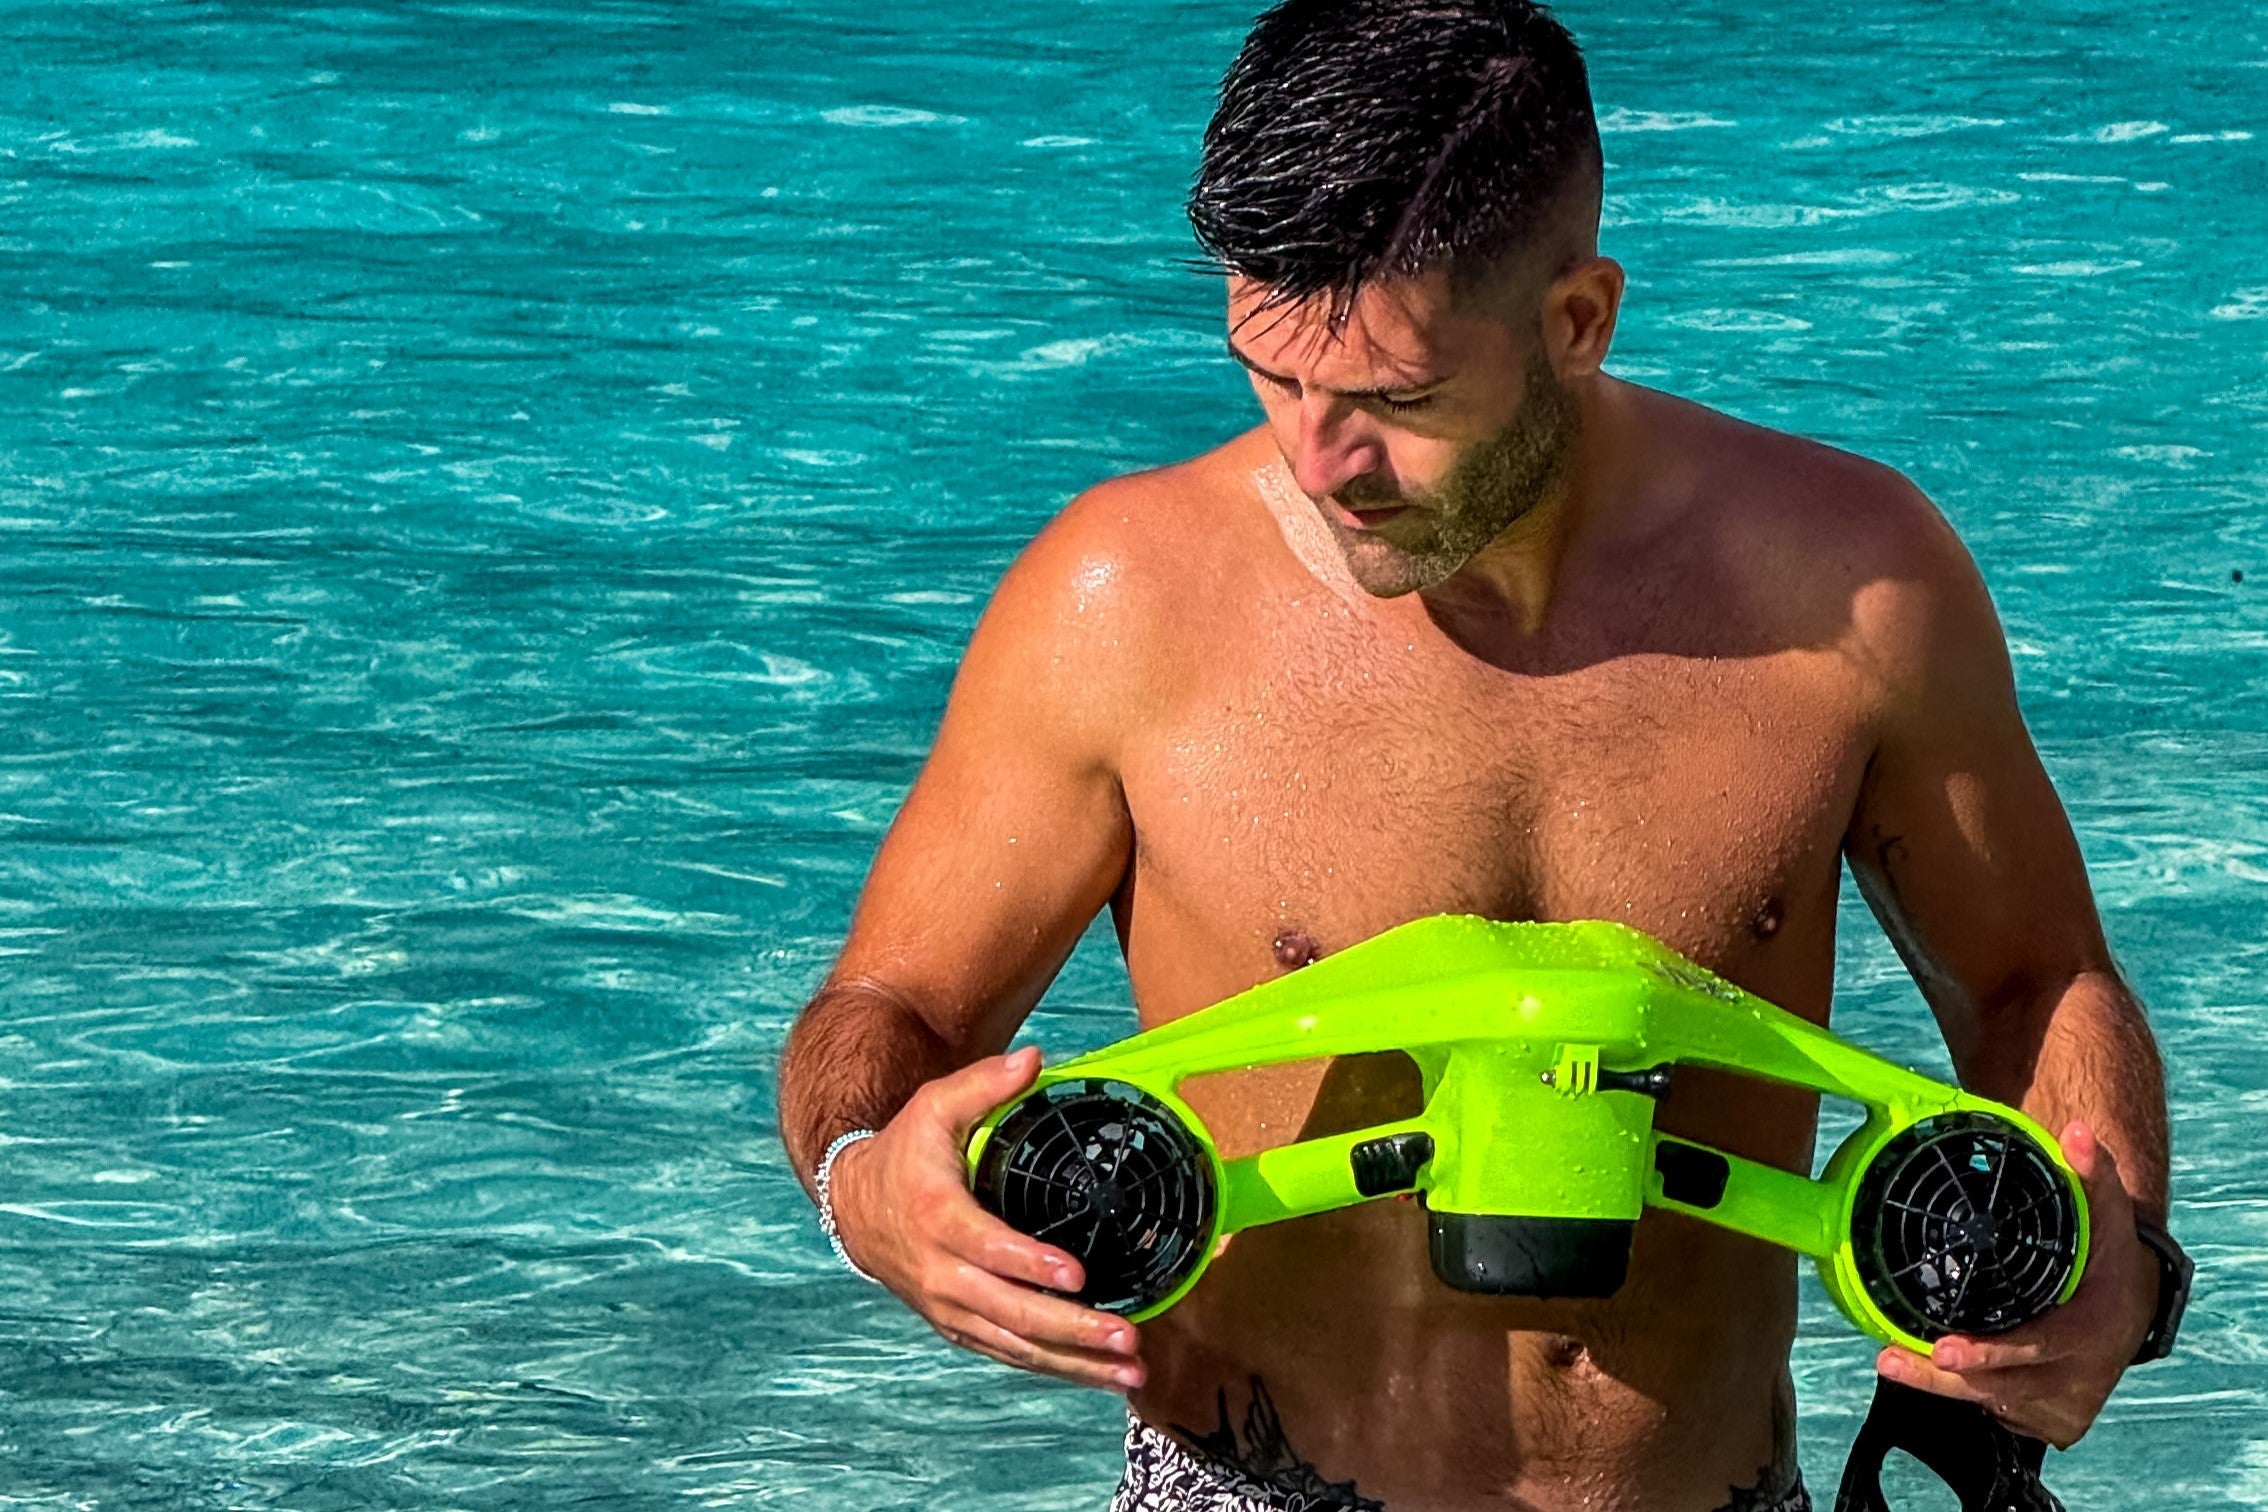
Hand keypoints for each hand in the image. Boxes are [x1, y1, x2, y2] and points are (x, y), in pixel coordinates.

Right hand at [829, 1045, 1146, 1392]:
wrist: (854, 1205)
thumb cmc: (905, 1151)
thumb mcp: (934, 1105)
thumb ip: (984, 1083)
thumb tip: (1034, 1059)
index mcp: (938, 1216)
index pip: (988, 1248)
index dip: (1032, 1265)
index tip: (1078, 1276)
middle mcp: (941, 1273)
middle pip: (1010, 1312)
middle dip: (1072, 1330)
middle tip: (1126, 1338)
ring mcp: (949, 1306)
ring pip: (1014, 1346)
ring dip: (1074, 1364)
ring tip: (1130, 1373)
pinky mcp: (957, 1325)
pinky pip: (1008, 1354)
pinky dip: (1054, 1370)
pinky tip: (1097, 1376)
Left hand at [1874, 1120, 2155, 1447]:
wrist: (2131, 1300)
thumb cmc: (2105, 1253)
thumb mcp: (2104, 1212)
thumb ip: (2090, 1170)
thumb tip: (2074, 1132)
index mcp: (2093, 1329)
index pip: (2037, 1350)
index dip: (1990, 1354)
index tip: (1944, 1348)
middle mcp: (2082, 1373)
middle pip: (2005, 1386)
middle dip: (1945, 1376)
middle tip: (1893, 1357)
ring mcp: (2067, 1400)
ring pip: (1994, 1402)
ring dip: (1940, 1386)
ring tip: (1892, 1360)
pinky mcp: (2052, 1417)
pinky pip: (1999, 1412)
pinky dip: (1965, 1395)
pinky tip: (1929, 1375)